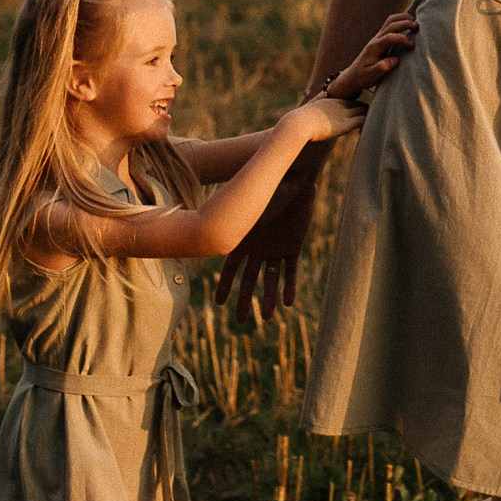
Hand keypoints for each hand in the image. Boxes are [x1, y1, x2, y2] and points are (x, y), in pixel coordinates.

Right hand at [217, 144, 326, 319]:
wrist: (295, 179)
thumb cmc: (269, 186)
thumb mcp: (248, 204)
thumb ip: (234, 215)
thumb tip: (205, 216)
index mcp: (243, 239)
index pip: (231, 268)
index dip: (225, 286)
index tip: (218, 304)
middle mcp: (257, 247)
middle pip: (249, 279)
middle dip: (245, 300)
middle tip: (241, 321)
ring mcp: (275, 248)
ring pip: (270, 279)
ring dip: (269, 297)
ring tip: (267, 317)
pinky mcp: (293, 247)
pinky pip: (291, 271)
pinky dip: (290, 286)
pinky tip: (289, 302)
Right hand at [296, 91, 364, 143]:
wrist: (299, 124)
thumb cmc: (299, 121)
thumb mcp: (306, 112)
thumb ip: (310, 111)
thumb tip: (304, 113)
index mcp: (332, 101)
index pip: (351, 101)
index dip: (357, 108)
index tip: (360, 116)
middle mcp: (340, 105)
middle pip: (361, 104)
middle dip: (367, 112)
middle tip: (370, 123)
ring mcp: (344, 113)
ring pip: (366, 110)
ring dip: (370, 118)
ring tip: (371, 129)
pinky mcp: (347, 124)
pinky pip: (364, 120)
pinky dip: (368, 125)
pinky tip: (365, 133)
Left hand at [327, 11, 417, 97]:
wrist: (354, 75)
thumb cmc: (364, 77)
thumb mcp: (371, 77)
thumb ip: (382, 68)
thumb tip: (394, 60)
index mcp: (374, 47)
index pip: (389, 37)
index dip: (402, 39)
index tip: (412, 46)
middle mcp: (376, 39)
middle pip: (391, 24)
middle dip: (405, 23)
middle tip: (418, 27)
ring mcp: (378, 37)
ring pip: (390, 20)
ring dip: (403, 18)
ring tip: (416, 21)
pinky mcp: (381, 38)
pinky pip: (390, 23)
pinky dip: (401, 20)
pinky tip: (409, 22)